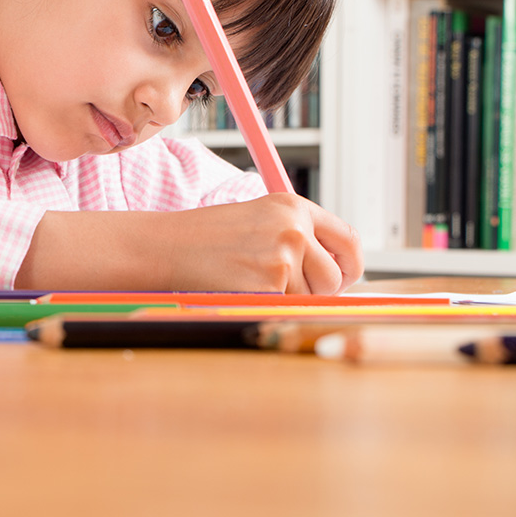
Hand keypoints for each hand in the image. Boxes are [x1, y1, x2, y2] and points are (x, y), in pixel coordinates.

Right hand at [17, 194, 362, 294]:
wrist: (165, 246)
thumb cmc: (206, 239)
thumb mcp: (257, 221)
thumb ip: (298, 238)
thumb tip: (338, 276)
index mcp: (293, 206)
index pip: (348, 240)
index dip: (350, 267)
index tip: (342, 281)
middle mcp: (293, 226)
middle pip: (335, 277)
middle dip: (315, 293)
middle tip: (279, 290)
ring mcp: (282, 253)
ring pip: (313, 298)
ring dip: (288, 302)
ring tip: (250, 284)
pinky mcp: (268, 282)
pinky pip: (287, 310)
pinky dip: (268, 309)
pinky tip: (241, 292)